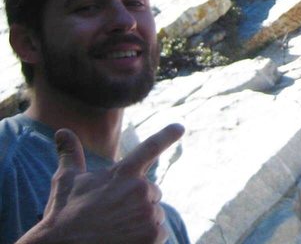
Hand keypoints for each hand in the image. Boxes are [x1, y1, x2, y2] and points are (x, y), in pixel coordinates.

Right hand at [19, 124, 183, 243]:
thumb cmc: (63, 217)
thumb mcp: (66, 182)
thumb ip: (71, 155)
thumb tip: (62, 131)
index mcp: (123, 173)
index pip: (150, 147)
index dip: (167, 135)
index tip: (180, 127)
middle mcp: (140, 189)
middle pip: (152, 192)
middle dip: (138, 201)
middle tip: (114, 213)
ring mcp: (148, 213)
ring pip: (155, 214)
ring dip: (142, 221)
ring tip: (117, 229)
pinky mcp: (153, 236)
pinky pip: (160, 234)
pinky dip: (147, 238)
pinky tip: (126, 241)